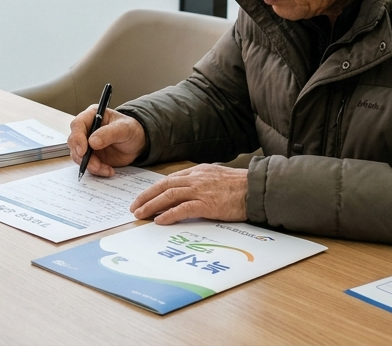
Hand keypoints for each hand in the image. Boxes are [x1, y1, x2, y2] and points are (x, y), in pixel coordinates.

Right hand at [68, 106, 146, 177]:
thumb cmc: (131, 130)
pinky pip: (87, 165)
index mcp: (92, 116)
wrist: (137, 143)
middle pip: (73, 142)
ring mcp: (87, 144)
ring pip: (78, 156)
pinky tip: (109, 170)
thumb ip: (108, 133)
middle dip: (82, 155)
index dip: (77, 138)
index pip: (77, 125)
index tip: (83, 150)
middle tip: (94, 165)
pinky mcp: (91, 156)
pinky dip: (96, 170)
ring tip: (106, 169)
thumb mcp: (124, 128)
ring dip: (90, 165)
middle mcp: (86, 129)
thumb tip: (92, 142)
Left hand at [130, 163, 247, 223]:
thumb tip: (189, 192)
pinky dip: (169, 214)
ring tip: (140, 214)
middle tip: (134, 206)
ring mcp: (200, 190)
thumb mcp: (217, 177)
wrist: (256, 189)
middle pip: (164, 185)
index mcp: (198, 171)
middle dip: (146, 196)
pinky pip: (182, 209)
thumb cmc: (240, 186)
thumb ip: (202, 182)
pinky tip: (159, 220)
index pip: (170, 179)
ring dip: (152, 205)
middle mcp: (196, 178)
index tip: (144, 197)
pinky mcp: (207, 204)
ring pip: (169, 195)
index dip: (154, 189)